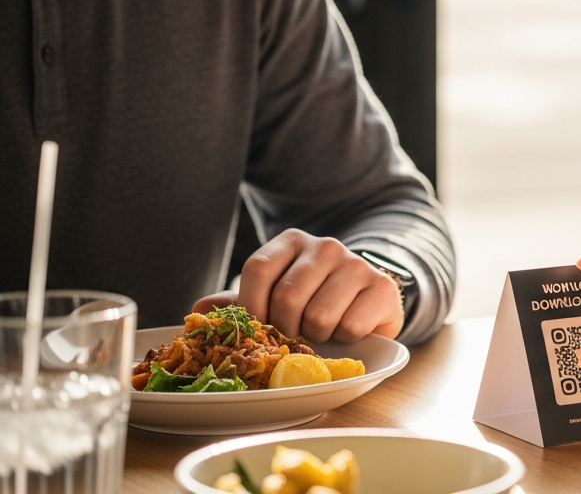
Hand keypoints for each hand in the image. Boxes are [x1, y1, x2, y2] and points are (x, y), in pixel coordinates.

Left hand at [192, 229, 403, 342]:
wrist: (369, 301)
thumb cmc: (314, 300)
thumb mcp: (273, 298)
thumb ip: (238, 304)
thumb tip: (197, 309)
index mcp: (291, 242)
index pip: (257, 269)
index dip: (252, 306)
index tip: (260, 326)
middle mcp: (326, 246)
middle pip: (287, 297)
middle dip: (287, 328)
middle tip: (297, 331)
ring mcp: (357, 264)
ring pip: (319, 316)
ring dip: (317, 336)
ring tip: (324, 330)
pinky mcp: (382, 287)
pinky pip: (351, 326)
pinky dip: (345, 338)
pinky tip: (349, 328)